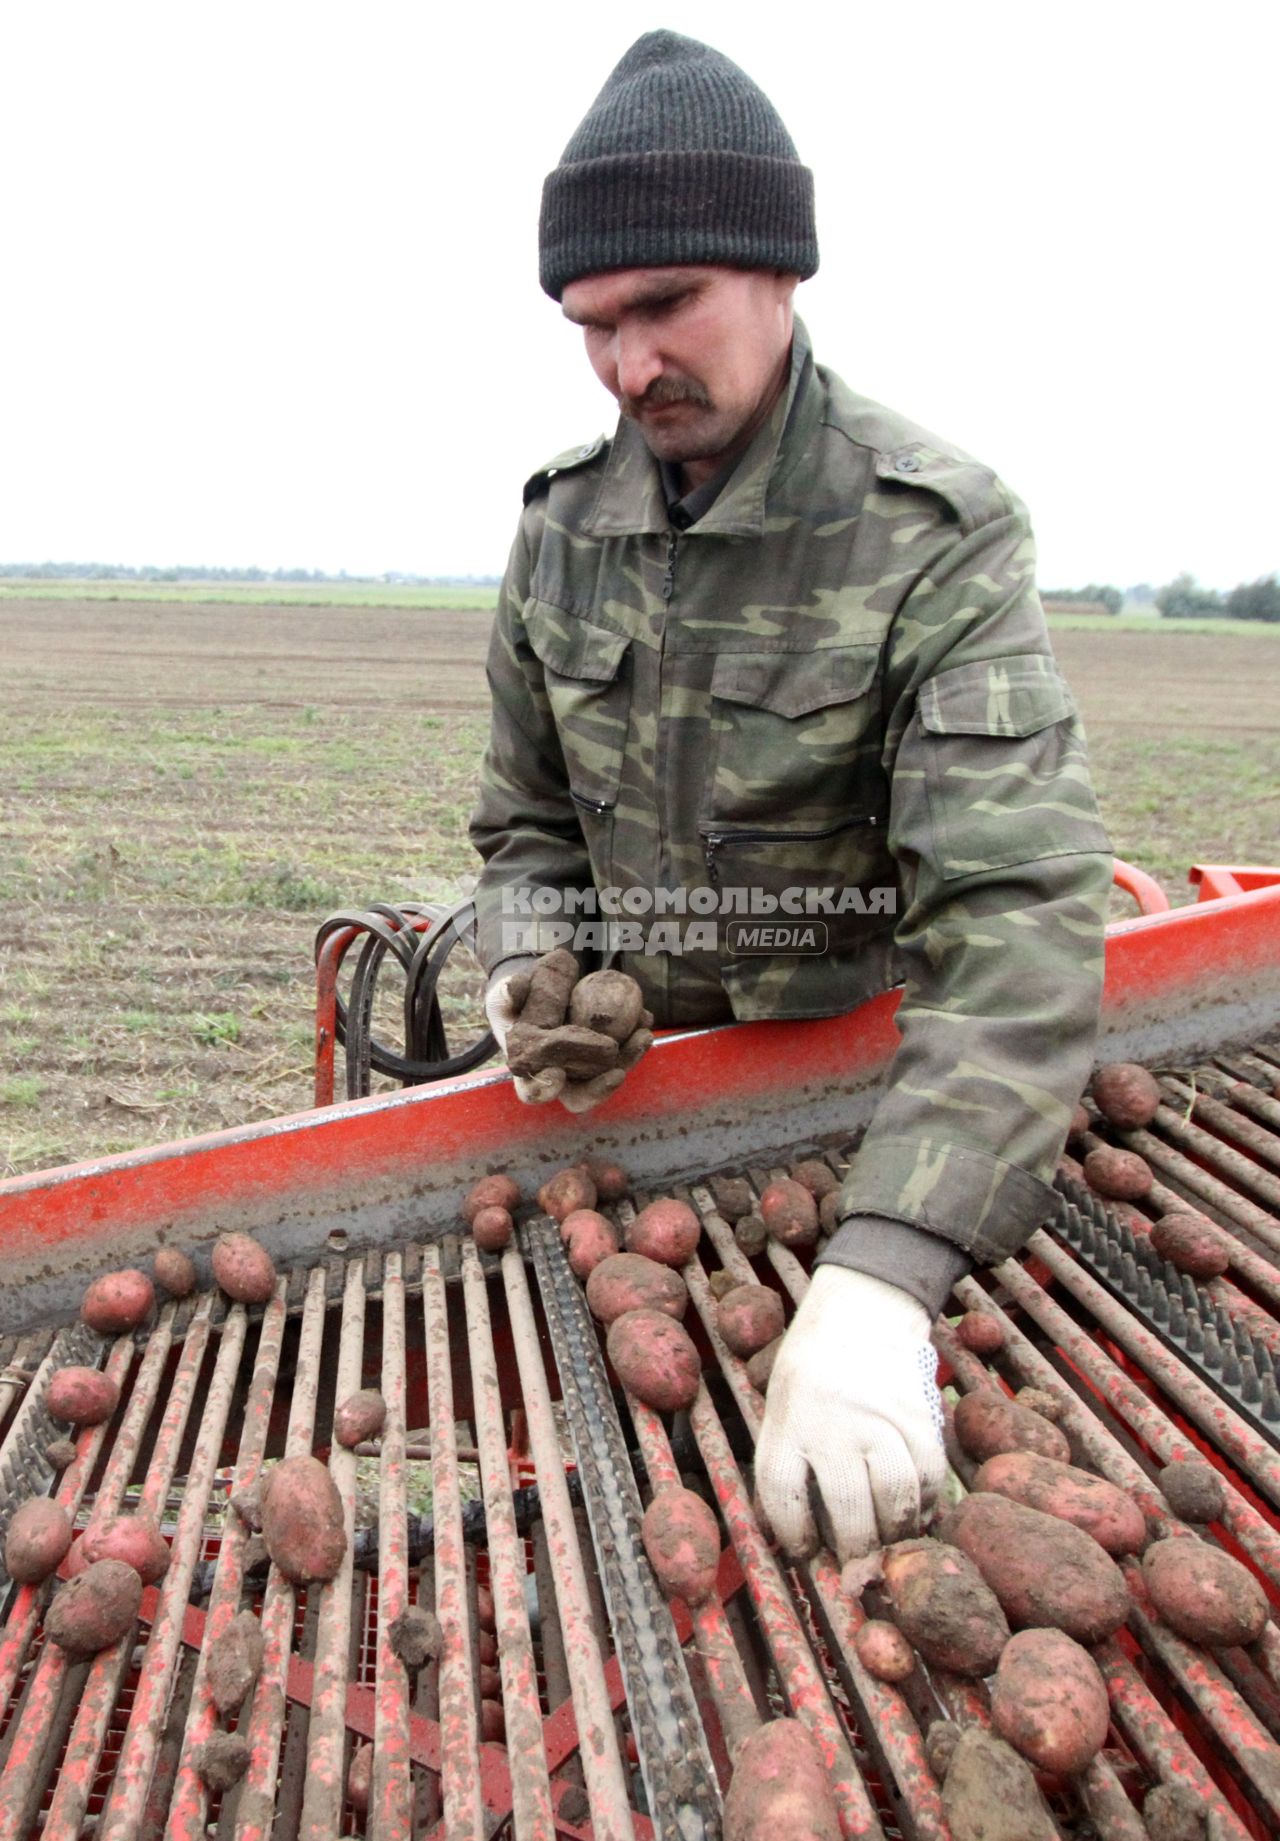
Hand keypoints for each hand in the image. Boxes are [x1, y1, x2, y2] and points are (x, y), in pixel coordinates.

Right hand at [485, 956, 651, 1111]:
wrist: (545, 992)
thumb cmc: (522, 997)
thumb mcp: (509, 992)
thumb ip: (509, 993)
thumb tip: (513, 988)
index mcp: (528, 1071)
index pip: (533, 1090)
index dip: (543, 1088)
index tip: (556, 1074)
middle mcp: (559, 1079)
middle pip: (579, 1097)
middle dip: (599, 1090)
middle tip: (616, 1073)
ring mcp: (586, 1071)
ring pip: (608, 1076)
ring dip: (628, 1060)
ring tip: (642, 1035)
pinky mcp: (608, 1057)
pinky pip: (625, 1055)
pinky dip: (636, 1040)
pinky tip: (645, 1018)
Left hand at [754, 1265, 945, 1561]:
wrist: (863, 1311)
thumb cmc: (813, 1368)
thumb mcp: (781, 1405)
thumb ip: (789, 1464)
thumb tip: (799, 1540)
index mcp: (788, 1418)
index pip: (782, 1494)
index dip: (792, 1537)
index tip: (804, 1553)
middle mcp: (832, 1419)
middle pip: (845, 1507)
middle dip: (854, 1553)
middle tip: (857, 1572)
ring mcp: (879, 1416)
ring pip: (894, 1498)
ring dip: (894, 1534)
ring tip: (888, 1542)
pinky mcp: (919, 1414)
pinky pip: (931, 1475)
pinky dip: (928, 1505)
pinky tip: (917, 1513)